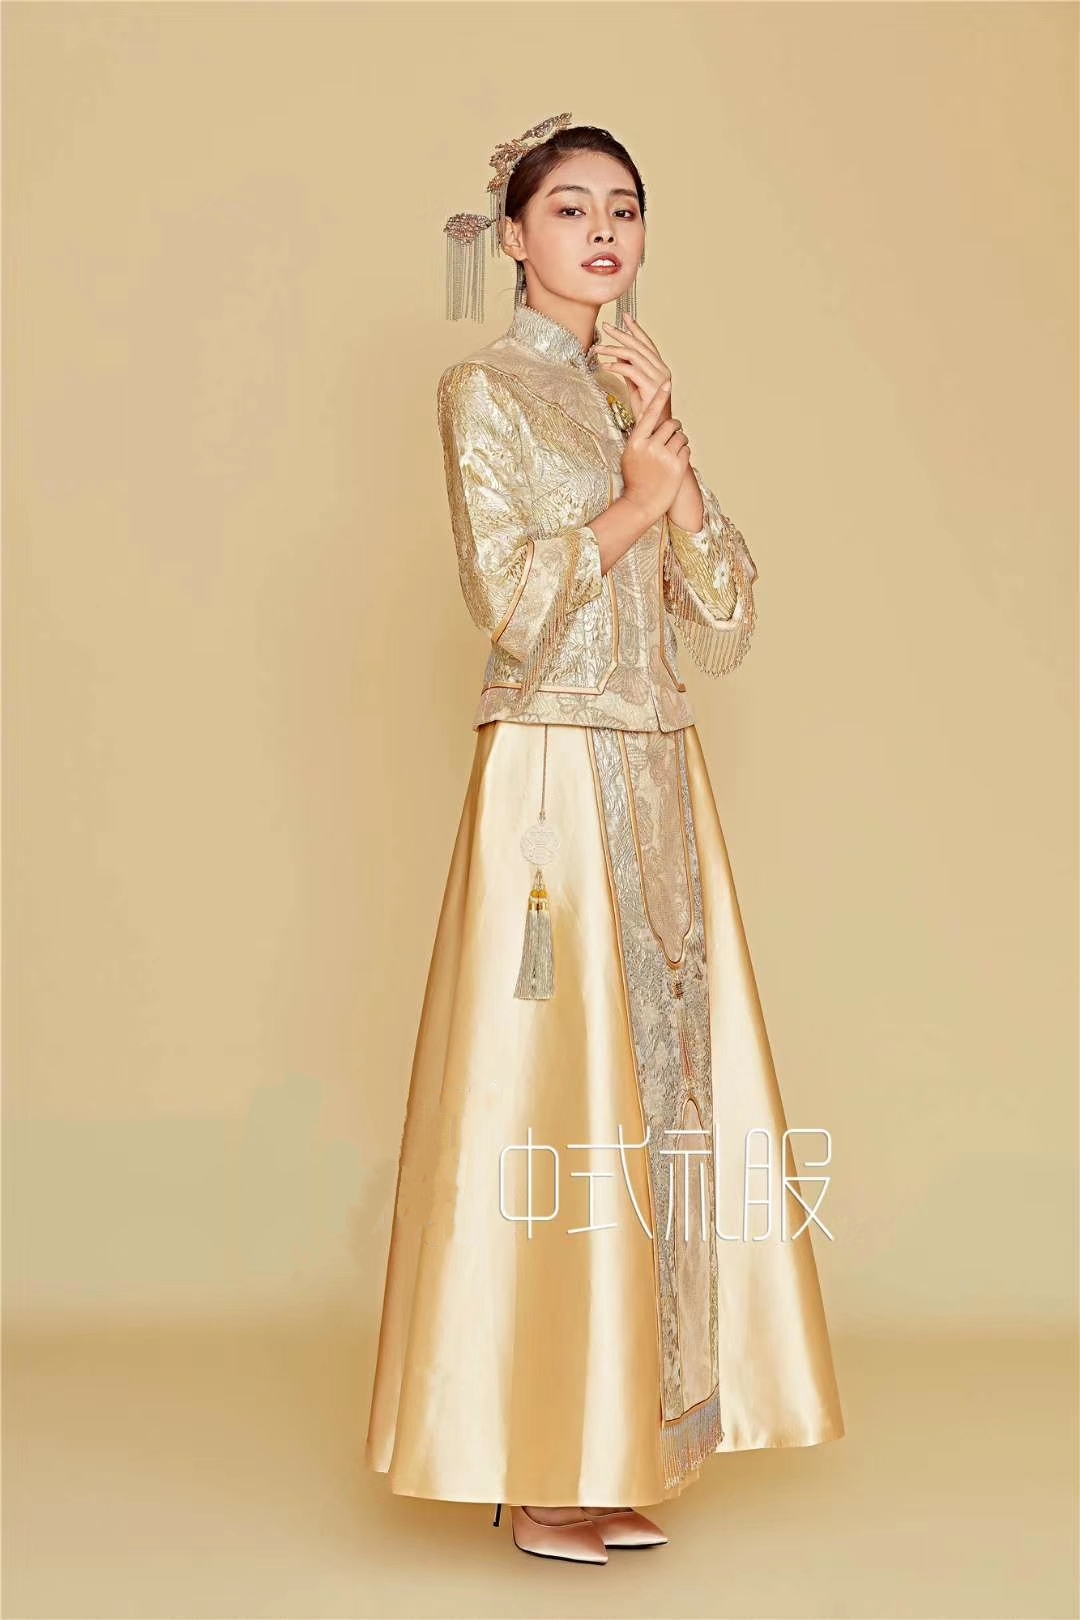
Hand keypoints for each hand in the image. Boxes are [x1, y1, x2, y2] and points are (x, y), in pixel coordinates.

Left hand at [593, 314, 672, 423]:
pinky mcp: (651, 387)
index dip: (636, 329)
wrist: (655, 430)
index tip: (625, 317)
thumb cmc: (645, 411)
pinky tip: (605, 366)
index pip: (647, 344)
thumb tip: (618, 355)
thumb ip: (629, 370)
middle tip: (606, 327)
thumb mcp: (635, 386)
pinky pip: (631, 371)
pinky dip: (616, 366)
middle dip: (621, 334)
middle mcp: (662, 369)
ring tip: (599, 349)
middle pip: (639, 346)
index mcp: (660, 368)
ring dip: (613, 350)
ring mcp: (658, 378)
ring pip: (634, 356)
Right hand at [618, 377, 690, 526]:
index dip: (659, 397)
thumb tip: (651, 419)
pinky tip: (675, 463)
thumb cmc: (635, 478)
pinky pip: (687, 448)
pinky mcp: (677, 466)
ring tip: (672, 454)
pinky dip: (684, 453)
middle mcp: (650, 446)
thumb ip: (641, 437)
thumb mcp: (630, 455)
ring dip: (680, 441)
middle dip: (674, 429)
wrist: (641, 503)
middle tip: (672, 438)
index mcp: (636, 441)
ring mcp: (664, 456)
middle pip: (670, 424)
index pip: (650, 413)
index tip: (666, 382)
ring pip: (681, 436)